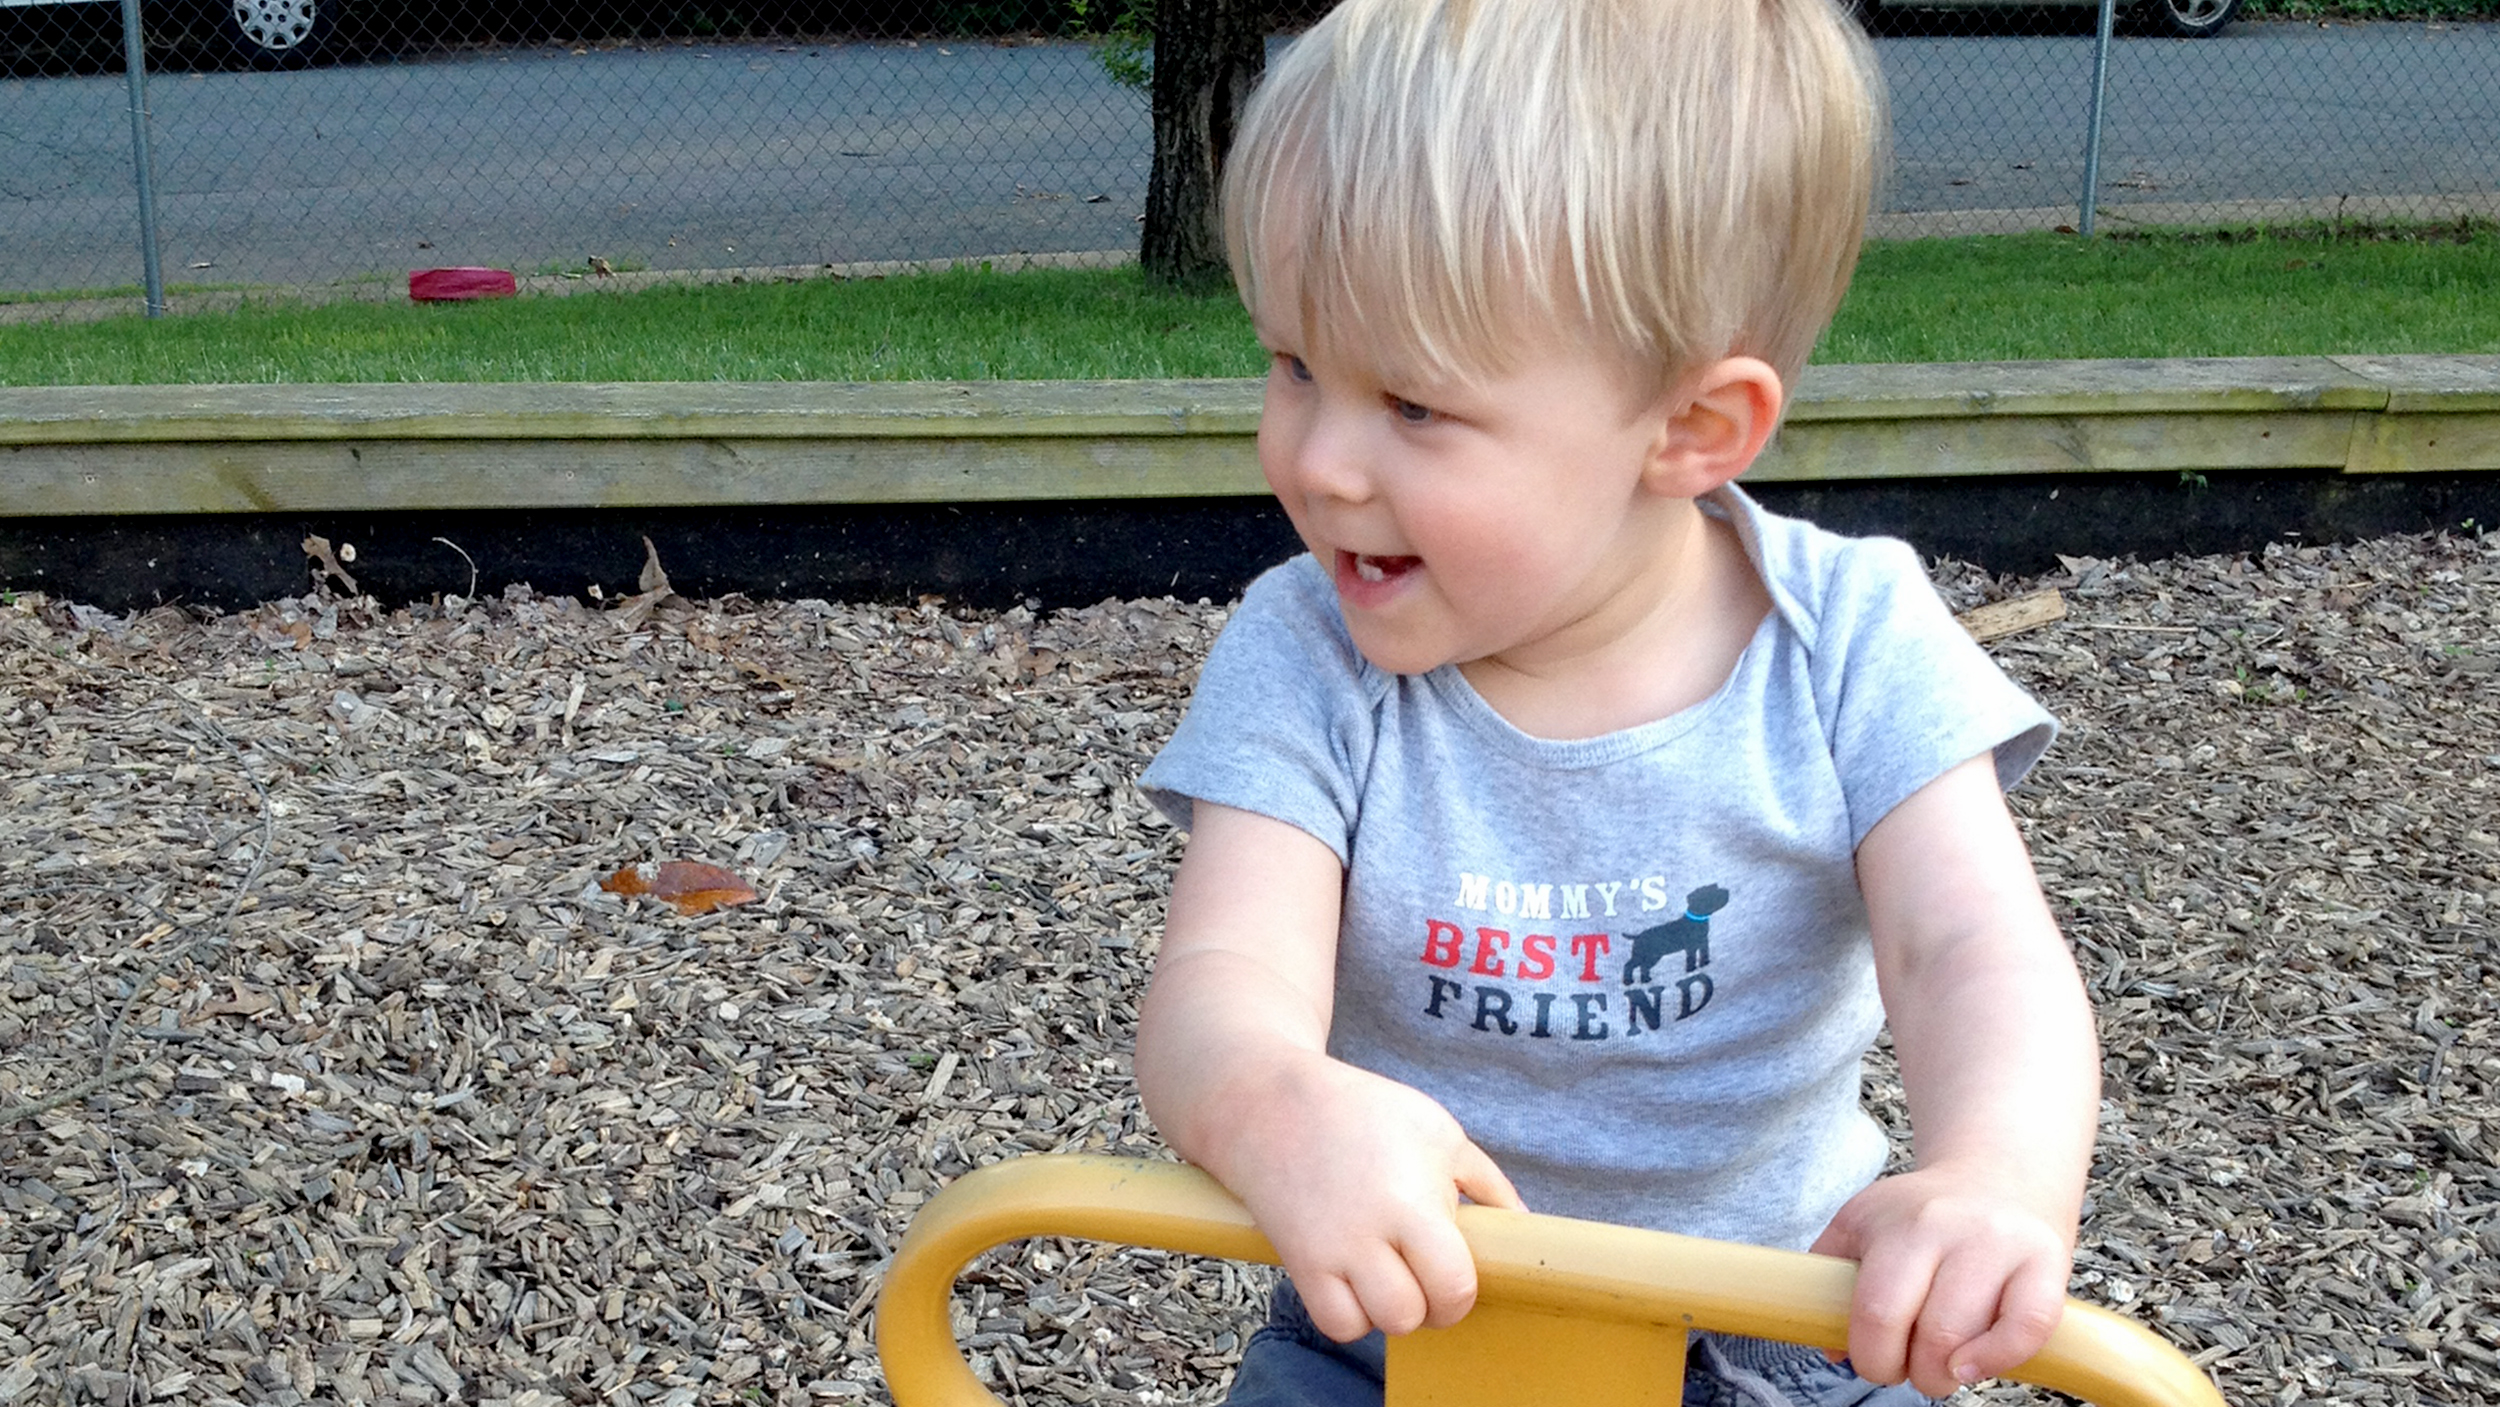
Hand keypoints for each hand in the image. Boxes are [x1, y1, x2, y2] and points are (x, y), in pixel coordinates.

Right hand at [1220, 1052, 1522, 1342]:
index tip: (1455, 1274)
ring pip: (1374, 1325)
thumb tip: (1521, 1225)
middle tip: (1425, 1276)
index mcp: (1411, 1200)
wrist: (1271, 1105)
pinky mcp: (1298, 1262)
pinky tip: (1359, 1284)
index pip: (1452, 1283)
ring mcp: (1329, 1251)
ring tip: (1392, 1277)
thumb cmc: (1364, 1113)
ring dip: (1391, 1312)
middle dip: (1429, 1306)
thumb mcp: (1437, 1131)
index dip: (1461, 1292)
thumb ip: (1487, 1182)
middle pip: (1411, 1313)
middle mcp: (1367, 1233)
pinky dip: (1353, 1316)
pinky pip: (1335, 1322)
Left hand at [1810, 1165, 2073, 1396]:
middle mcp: (1951, 1228)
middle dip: (1913, 1371)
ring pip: (1973, 1335)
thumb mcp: (1860, 1222)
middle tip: (1911, 1366)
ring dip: (1949, 1372)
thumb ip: (1832, 1277)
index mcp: (1897, 1224)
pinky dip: (2001, 1358)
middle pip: (1930, 1332)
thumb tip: (1833, 1348)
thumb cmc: (1920, 1213)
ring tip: (1942, 1364)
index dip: (1872, 1357)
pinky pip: (2030, 1326)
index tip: (1875, 1361)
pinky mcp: (2048, 1260)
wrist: (1997, 1173)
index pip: (1877, 1311)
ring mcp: (2003, 1244)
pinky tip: (1976, 1366)